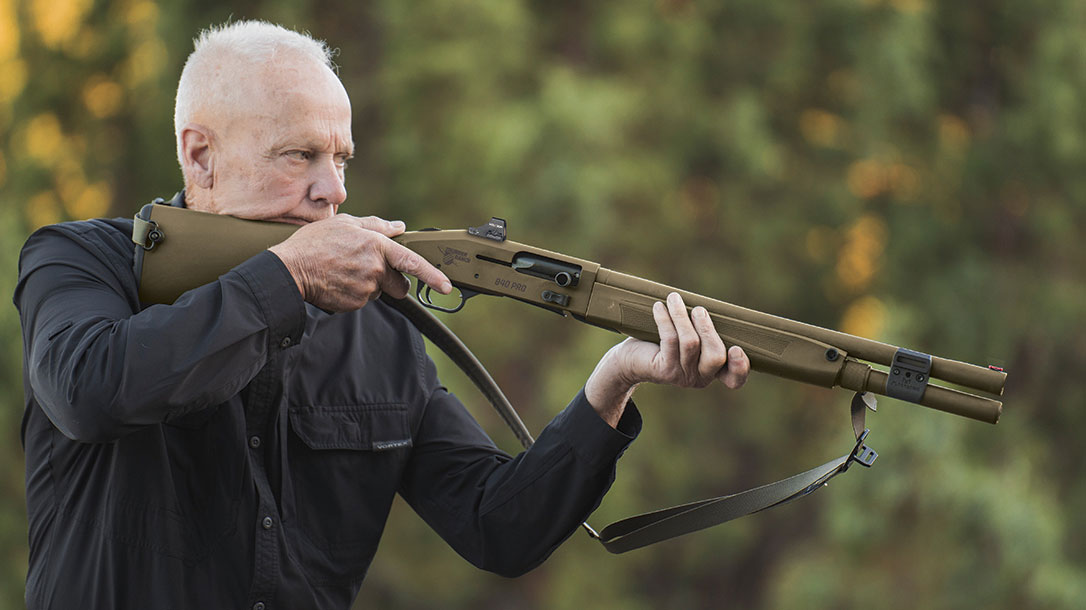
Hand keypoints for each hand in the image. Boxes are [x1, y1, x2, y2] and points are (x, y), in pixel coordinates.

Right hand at [268, 214, 451, 311]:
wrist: (289, 270)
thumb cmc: (314, 243)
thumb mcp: (345, 223)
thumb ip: (376, 225)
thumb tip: (398, 227)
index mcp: (376, 246)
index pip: (413, 262)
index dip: (433, 275)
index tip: (447, 286)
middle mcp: (375, 269)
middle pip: (399, 285)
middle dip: (393, 282)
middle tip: (370, 271)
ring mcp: (365, 289)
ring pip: (379, 293)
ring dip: (369, 285)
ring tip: (345, 272)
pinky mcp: (354, 304)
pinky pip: (363, 301)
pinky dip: (354, 294)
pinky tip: (338, 282)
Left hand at [585, 292, 749, 426]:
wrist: (629, 360)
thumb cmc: (662, 343)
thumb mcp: (687, 338)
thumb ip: (701, 330)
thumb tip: (706, 306)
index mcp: (712, 371)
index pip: (734, 379)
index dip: (740, 367)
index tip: (736, 348)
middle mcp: (700, 378)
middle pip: (716, 357)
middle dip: (708, 328)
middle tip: (699, 309)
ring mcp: (682, 376)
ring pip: (690, 344)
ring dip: (682, 316)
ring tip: (674, 298)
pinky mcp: (664, 370)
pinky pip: (669, 340)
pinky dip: (665, 319)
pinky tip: (659, 307)